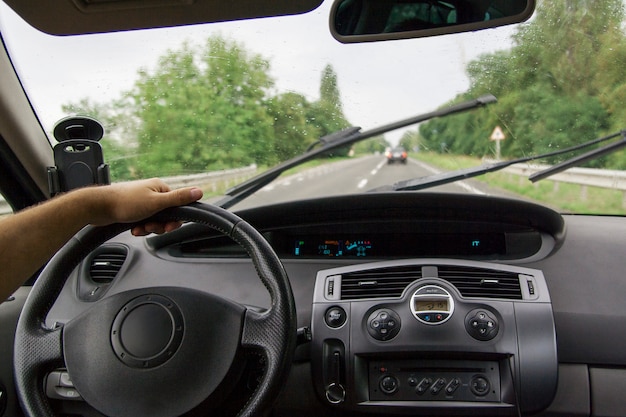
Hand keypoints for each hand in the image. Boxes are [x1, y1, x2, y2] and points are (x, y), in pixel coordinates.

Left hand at [89, 178, 203, 234]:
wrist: (98, 207)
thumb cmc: (125, 203)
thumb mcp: (156, 202)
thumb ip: (179, 198)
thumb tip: (199, 191)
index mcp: (160, 188)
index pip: (178, 206)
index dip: (174, 219)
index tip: (167, 226)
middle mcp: (152, 193)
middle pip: (166, 215)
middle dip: (159, 225)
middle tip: (149, 226)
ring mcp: (142, 202)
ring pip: (155, 221)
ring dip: (148, 228)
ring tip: (139, 228)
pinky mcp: (133, 210)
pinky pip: (144, 222)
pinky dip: (140, 228)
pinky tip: (133, 229)